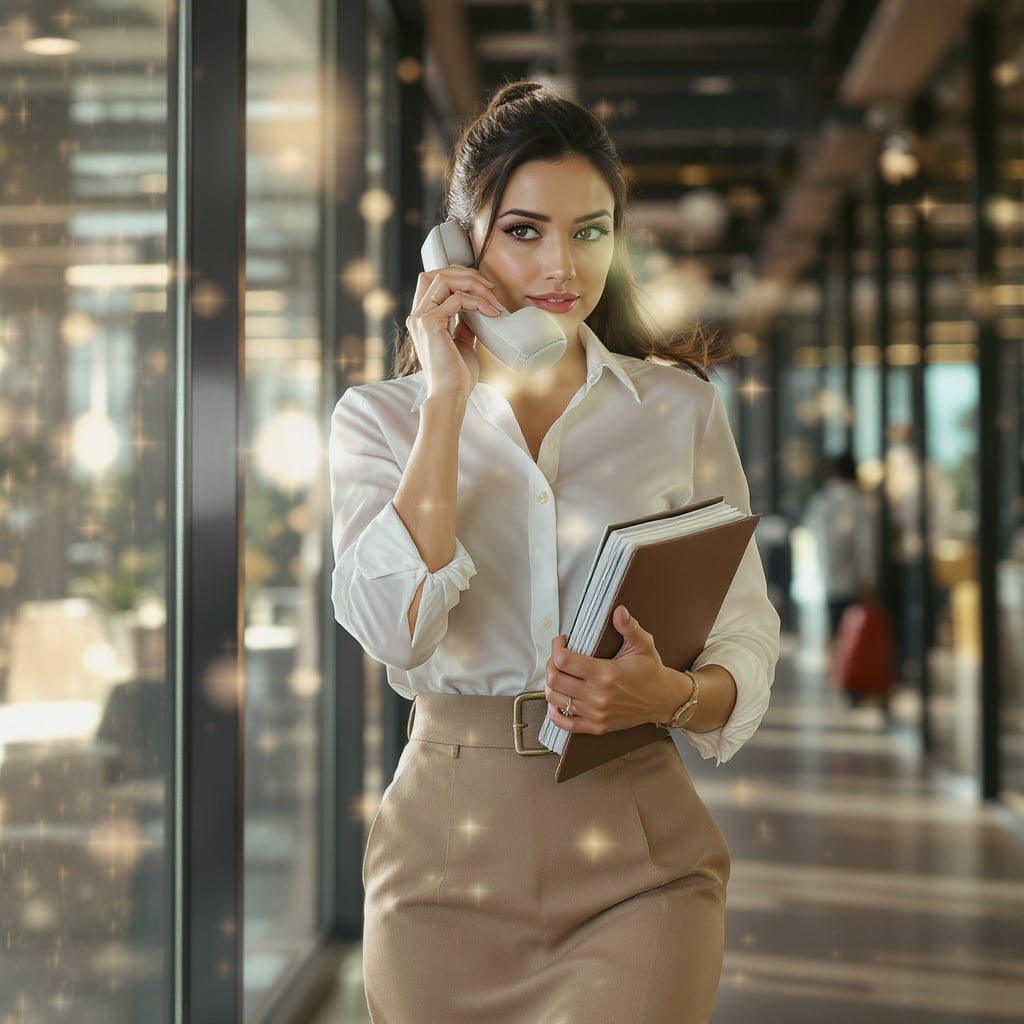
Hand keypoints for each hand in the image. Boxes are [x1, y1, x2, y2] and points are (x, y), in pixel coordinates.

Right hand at [406, 267, 505, 398]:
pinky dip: (477, 302)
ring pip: (444, 279)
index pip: (432, 281)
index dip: (457, 276)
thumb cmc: (457, 375)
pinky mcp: (430, 324)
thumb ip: (464, 323)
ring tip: (492, 299)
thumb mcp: (463, 342)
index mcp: (422, 318)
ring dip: (473, 285)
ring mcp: (421, 318)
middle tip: (489, 287)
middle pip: (435, 273)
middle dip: (465, 274)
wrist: (451, 394)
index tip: (482, 287)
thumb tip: (477, 309)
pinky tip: (491, 312)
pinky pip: (457, 299)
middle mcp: (417, 315)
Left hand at [544, 606, 682, 733]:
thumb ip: (629, 627)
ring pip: (556, 699)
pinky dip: (556, 711)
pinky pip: (565, 723)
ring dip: (552, 685)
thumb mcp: (643, 645)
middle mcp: (599, 696)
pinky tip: (560, 699)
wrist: (663, 700)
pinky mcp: (597, 726)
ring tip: (560, 674)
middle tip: (558, 657)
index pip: (564, 660)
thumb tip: (619, 611)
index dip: (557, 647)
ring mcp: (596, 714)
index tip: (562, 641)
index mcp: (607, 674)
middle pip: (554, 679)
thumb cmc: (651, 672)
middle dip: (551, 664)